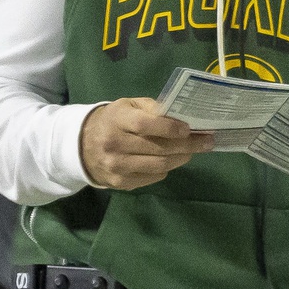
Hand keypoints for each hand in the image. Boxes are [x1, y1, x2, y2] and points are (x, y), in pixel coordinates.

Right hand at [78, 98, 212, 189]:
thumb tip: (181, 116)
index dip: (170, 128)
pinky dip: (166, 169)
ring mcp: (117, 166)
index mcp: (117, 120)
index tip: (189, 129)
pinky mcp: (120, 182)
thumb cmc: (114, 120)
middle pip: (157, 148)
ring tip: (192, 151)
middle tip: (206, 141)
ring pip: (158, 165)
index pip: (146, 125)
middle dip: (187, 145)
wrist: (82, 145)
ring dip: (180, 158)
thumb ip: (152, 108)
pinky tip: (171, 160)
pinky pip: (152, 177)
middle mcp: (114, 144)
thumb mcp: (128, 105)